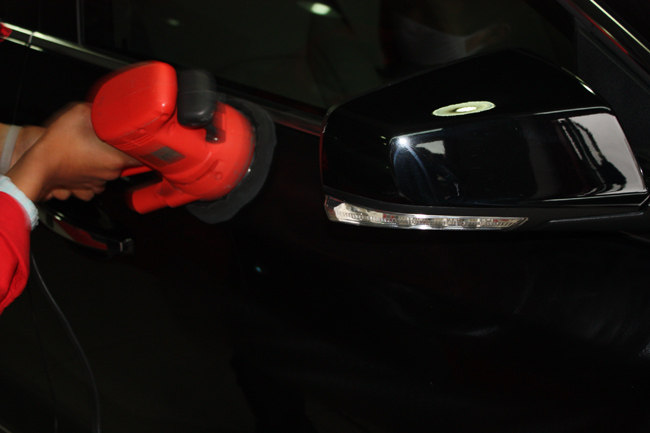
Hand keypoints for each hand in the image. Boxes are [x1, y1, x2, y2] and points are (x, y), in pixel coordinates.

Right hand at [6, 103, 139, 201]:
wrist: (36, 169)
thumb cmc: (55, 146)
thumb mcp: (77, 114)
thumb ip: (96, 110)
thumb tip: (104, 107)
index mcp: (115, 158)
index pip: (143, 155)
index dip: (143, 145)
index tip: (142, 138)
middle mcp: (110, 173)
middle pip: (125, 160)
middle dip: (118, 148)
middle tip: (106, 137)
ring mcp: (98, 183)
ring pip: (110, 171)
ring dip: (105, 161)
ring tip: (92, 149)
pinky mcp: (86, 189)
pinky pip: (97, 181)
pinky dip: (93, 172)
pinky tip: (83, 161)